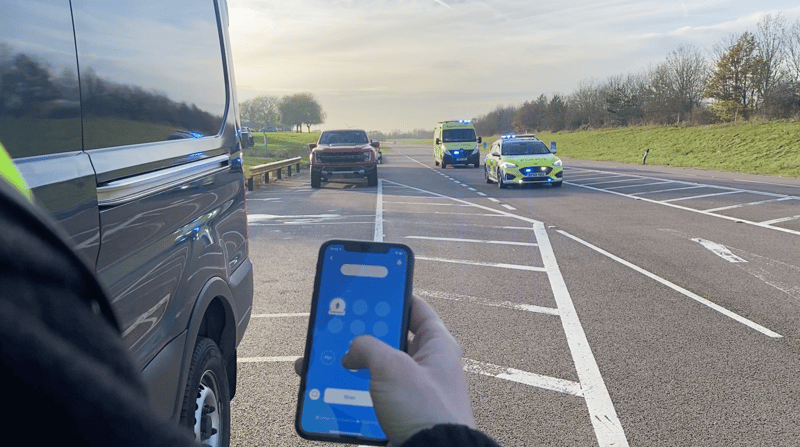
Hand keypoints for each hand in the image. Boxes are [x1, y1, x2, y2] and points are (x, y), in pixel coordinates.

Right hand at [340, 294, 474, 445]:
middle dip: (365, 335)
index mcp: (437, 345)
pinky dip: (353, 393)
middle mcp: (428, 365)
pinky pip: (374, 396)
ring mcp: (414, 391)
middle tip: (341, 327)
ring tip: (327, 362)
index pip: (417, 309)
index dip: (396, 296)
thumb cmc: (424, 409)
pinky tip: (331, 391)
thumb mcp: (391, 367)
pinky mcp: (401, 413)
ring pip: (378, 370)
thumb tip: (351, 352)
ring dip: (354, 366)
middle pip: (392, 340)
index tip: (373, 290)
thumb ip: (368, 347)